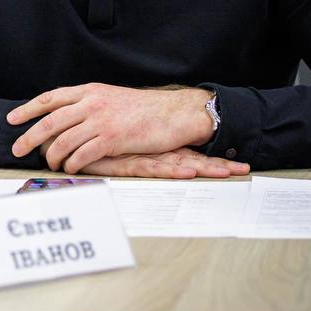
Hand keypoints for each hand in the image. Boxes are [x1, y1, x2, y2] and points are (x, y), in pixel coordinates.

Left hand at [7, 83, 215, 172]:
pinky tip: (69, 168)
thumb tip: (64, 117)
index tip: (12, 119)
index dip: (28, 108)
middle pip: (51, 120)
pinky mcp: (112, 139)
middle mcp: (91, 103)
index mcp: (89, 91)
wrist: (173, 113)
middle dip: (30, 136)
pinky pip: (82, 154)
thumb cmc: (143, 109)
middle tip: (17, 149)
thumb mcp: (110, 96)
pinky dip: (72, 163)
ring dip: (52, 155)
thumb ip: (87, 104)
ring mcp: (101, 120)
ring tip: (49, 164)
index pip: (50, 98)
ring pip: (63, 140)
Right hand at [74, 147, 249, 178]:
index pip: (184, 152)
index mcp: (148, 148)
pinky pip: (153, 168)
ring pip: (178, 163)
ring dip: (205, 168)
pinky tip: (189, 173)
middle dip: (216, 165)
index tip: (235, 164)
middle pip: (188, 158)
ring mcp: (139, 156)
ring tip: (230, 172)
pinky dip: (173, 171)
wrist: (65, 137)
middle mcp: (148, 151)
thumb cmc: (86, 143)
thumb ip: (124, 154)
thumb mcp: (110, 153)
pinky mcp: (126, 162)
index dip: (208, 157)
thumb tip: (138, 161)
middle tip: (245, 169)